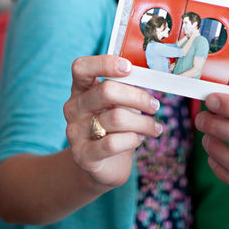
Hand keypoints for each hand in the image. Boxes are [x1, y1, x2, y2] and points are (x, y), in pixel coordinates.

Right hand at [64, 55, 162, 188]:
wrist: (102, 166)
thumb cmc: (115, 127)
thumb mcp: (119, 104)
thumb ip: (127, 89)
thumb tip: (150, 76)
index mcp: (81, 89)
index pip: (82, 67)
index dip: (104, 63)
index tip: (129, 67)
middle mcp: (74, 108)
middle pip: (106, 91)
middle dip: (138, 97)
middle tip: (154, 105)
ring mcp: (75, 132)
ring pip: (116, 118)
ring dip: (143, 122)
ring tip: (154, 127)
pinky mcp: (83, 155)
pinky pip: (113, 143)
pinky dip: (133, 139)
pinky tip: (139, 139)